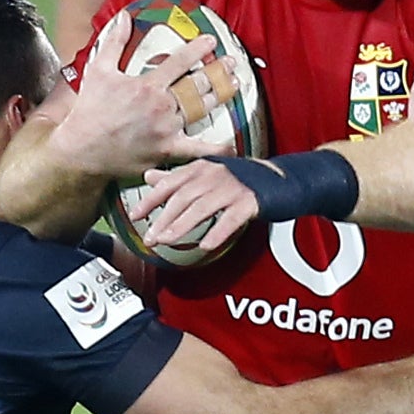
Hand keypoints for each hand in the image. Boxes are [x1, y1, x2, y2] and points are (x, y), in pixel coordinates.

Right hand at [51, 16, 223, 180]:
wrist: (82, 149)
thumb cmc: (89, 111)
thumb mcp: (98, 71)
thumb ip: (114, 42)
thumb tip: (124, 17)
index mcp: (148, 85)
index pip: (180, 62)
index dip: (198, 49)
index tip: (210, 41)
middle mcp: (161, 106)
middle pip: (197, 84)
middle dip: (217, 71)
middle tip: (231, 63)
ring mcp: (166, 129)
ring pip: (200, 109)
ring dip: (220, 95)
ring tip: (234, 85)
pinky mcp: (167, 150)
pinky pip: (196, 150)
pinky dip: (215, 149)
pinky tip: (232, 145)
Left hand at [126, 157, 260, 257]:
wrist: (278, 177)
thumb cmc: (237, 179)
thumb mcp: (205, 174)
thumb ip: (176, 177)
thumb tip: (149, 176)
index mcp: (200, 168)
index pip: (169, 183)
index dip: (150, 200)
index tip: (135, 216)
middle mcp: (214, 175)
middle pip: (183, 198)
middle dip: (163, 219)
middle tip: (149, 238)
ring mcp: (232, 188)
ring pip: (202, 209)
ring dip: (182, 226)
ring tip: (167, 241)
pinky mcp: (250, 201)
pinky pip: (231, 219)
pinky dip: (217, 232)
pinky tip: (205, 246)